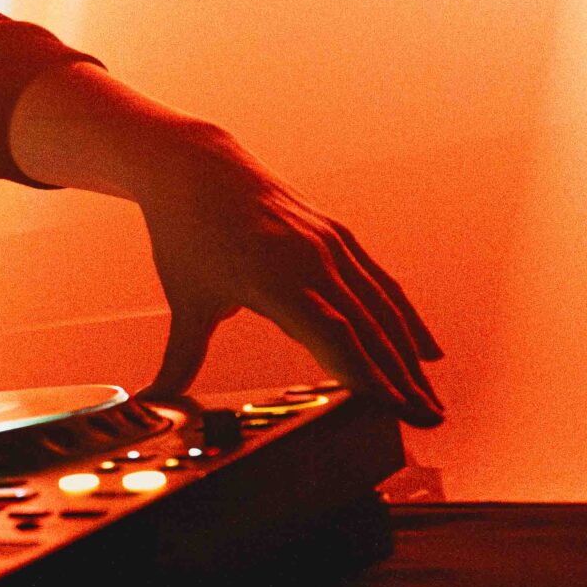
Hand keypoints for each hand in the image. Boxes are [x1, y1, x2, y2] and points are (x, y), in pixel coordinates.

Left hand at [140, 143, 443, 426]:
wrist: (195, 168)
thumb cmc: (187, 235)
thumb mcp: (187, 301)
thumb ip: (182, 357)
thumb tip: (155, 401)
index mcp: (274, 280)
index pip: (334, 336)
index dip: (368, 374)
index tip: (394, 408)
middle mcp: (311, 261)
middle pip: (369, 329)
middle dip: (402, 378)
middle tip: (429, 419)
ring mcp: (329, 245)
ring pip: (383, 308)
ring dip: (411, 355)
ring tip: (431, 396)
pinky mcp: (336, 236)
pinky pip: (380, 283)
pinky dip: (405, 318)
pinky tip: (424, 349)